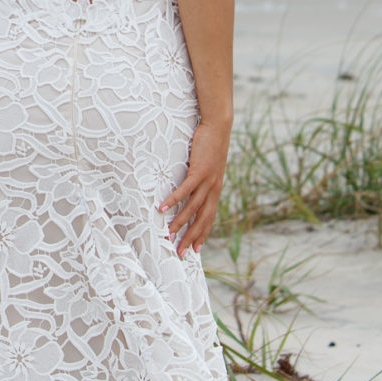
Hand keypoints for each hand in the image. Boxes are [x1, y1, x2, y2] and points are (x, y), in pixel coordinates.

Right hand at [157, 121, 229, 254]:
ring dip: (180, 222)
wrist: (219, 127)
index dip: (203, 234)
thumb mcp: (210, 166)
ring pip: (193, 208)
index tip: (196, 249)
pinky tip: (162, 209)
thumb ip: (204, 179)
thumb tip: (195, 187)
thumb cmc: (211, 145)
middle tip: (181, 253)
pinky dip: (173, 200)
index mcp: (216, 190)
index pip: (210, 218)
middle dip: (191, 237)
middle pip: (202, 219)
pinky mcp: (199, 171)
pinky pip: (185, 190)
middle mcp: (213, 189)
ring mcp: (207, 181)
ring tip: (168, 234)